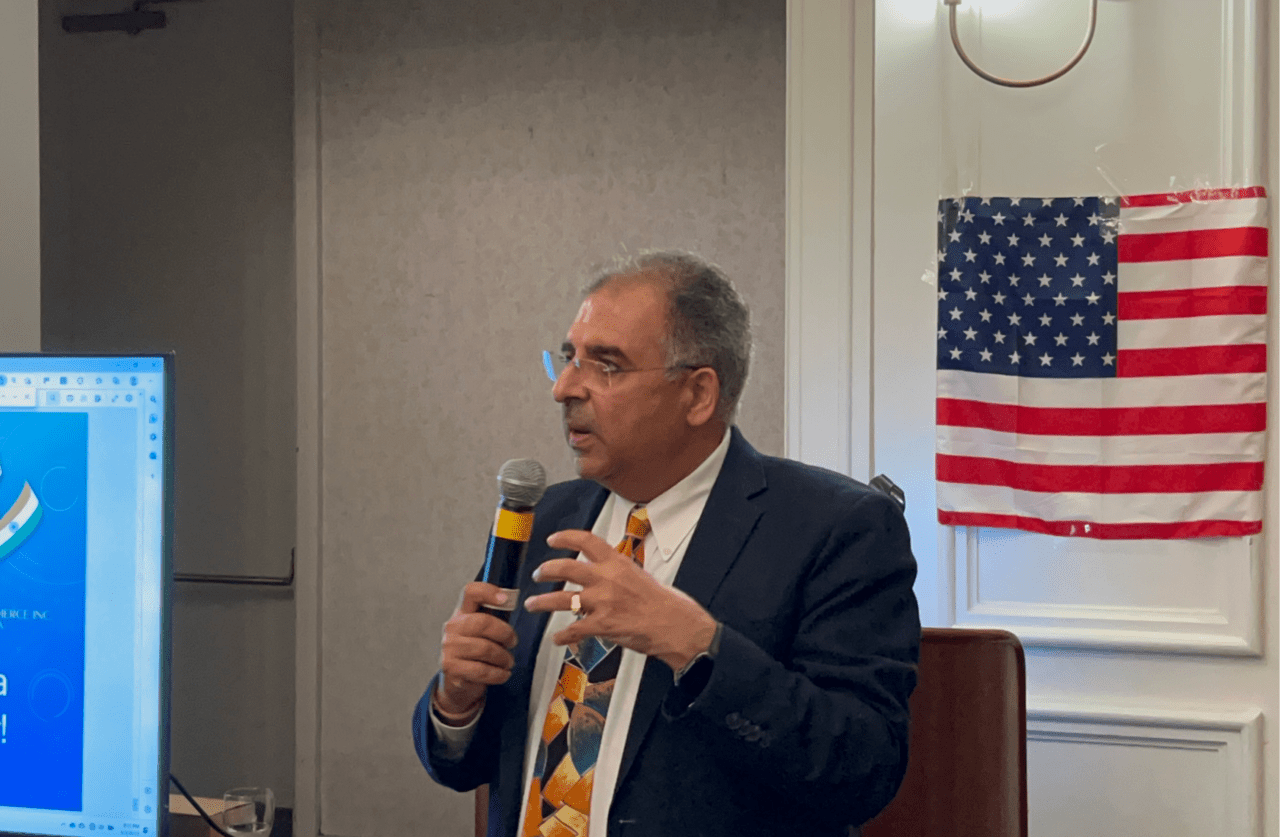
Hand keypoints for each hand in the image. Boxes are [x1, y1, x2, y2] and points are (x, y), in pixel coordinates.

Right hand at [435, 582, 518, 718]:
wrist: (456, 682)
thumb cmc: (474, 653)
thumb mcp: (483, 632)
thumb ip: (495, 616)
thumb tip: (511, 601)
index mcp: (462, 613)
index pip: (471, 593)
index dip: (489, 592)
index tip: (506, 598)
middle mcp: (452, 628)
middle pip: (483, 622)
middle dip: (505, 633)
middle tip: (512, 642)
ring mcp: (449, 648)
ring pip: (485, 649)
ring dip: (503, 657)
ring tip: (507, 661)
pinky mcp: (452, 668)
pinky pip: (482, 670)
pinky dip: (498, 673)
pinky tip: (502, 673)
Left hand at [523, 529, 717, 672]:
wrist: (677, 626)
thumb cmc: (666, 604)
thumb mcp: (641, 576)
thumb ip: (619, 573)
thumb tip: (606, 573)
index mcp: (618, 563)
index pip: (586, 541)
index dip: (565, 538)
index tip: (553, 540)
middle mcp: (607, 579)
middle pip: (566, 568)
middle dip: (546, 570)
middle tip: (538, 573)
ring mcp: (602, 602)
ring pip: (562, 599)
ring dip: (542, 602)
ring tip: (532, 604)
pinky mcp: (602, 625)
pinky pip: (574, 630)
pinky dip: (563, 636)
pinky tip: (557, 638)